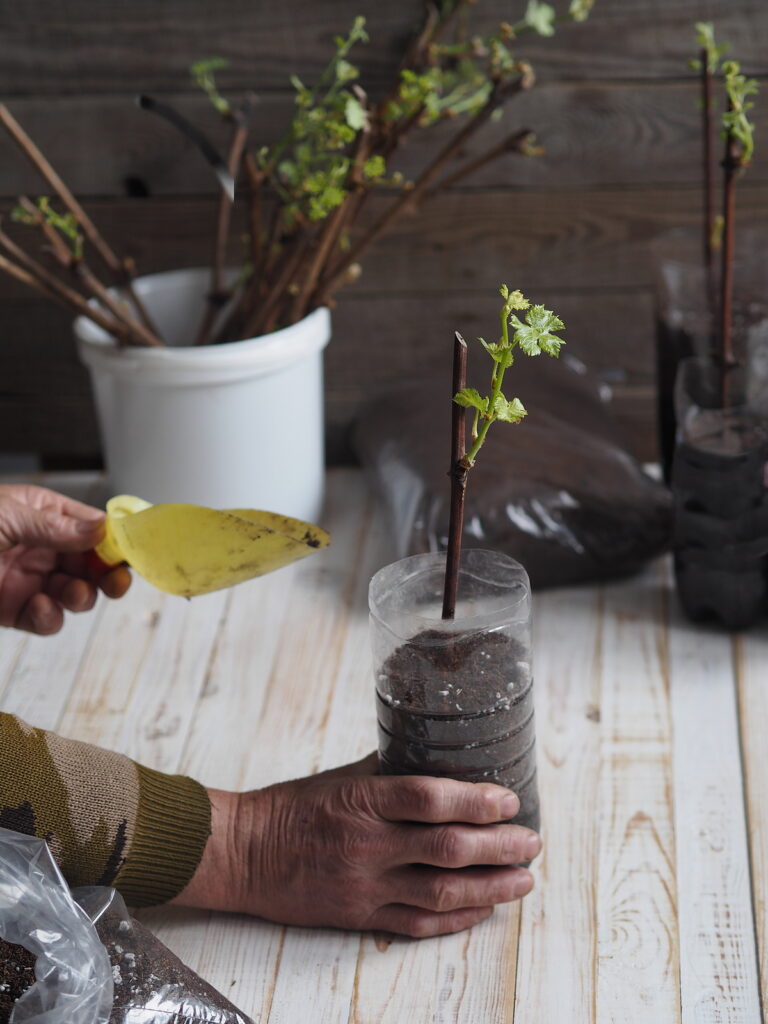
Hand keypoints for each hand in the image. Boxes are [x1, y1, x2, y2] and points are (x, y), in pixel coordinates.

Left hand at [0, 484, 130, 633]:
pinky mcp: (14, 611)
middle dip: (108, 574)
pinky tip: (40, 606)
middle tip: (116, 581)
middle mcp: (41, 548)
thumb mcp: (6, 514)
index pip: (91, 526)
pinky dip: (50, 618)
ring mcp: (29, 580)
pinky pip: (47, 619)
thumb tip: (101, 530)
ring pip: (77, 593)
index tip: (130, 551)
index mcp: (41, 514)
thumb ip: (54, 526)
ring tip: (73, 593)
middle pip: (92, 564)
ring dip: (83, 596)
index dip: (113, 540)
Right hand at [174, 754, 540, 936]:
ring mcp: (364, 886)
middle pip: (447, 849)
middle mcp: (367, 845)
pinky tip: (484, 908)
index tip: (508, 799)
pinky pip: (418, 924)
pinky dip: (457, 918)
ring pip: (441, 892)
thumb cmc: (293, 807)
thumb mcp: (342, 776)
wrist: (245, 853)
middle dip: (499, 846)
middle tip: (531, 840)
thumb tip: (442, 761)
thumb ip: (390, 772)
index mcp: (362, 800)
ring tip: (524, 880)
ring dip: (491, 887)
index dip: (475, 800)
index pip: (430, 799)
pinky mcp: (359, 916)